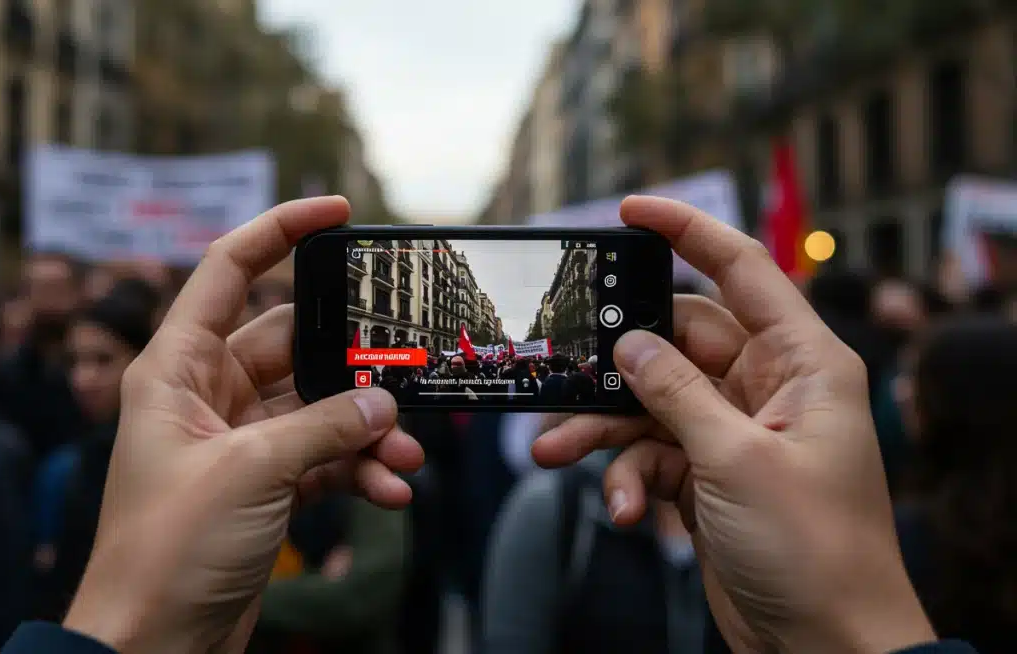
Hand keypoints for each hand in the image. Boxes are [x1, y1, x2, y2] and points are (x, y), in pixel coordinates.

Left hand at [62, 197, 423, 653]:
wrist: (152, 644)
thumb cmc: (165, 551)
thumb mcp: (249, 473)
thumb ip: (323, 426)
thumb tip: (382, 401)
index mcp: (176, 368)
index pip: (225, 269)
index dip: (277, 229)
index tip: (335, 209)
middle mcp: (206, 394)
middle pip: (293, 343)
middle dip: (352, 360)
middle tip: (405, 365)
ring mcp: (238, 440)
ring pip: (318, 406)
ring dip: (364, 426)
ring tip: (404, 453)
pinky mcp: (263, 484)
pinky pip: (322, 456)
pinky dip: (356, 468)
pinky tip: (390, 490)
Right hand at [534, 197, 934, 653]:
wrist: (823, 647)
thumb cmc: (814, 551)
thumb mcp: (736, 460)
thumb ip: (675, 392)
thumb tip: (630, 344)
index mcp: (801, 364)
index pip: (742, 272)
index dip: (688, 232)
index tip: (630, 212)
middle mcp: (767, 389)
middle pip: (675, 344)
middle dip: (616, 366)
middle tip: (562, 369)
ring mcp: (733, 434)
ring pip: (650, 404)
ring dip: (604, 430)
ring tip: (556, 452)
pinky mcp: (707, 476)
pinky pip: (650, 454)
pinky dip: (627, 479)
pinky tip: (625, 511)